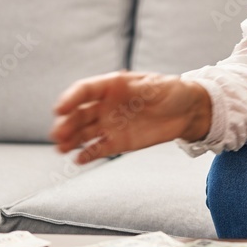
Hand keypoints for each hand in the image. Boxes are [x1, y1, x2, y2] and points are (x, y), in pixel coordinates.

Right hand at [50, 69, 211, 163]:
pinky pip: (98, 149)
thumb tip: (130, 88)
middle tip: (58, 135)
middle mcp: (106, 105)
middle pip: (79, 114)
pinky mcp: (117, 142)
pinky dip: (87, 154)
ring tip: (61, 148)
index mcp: (113, 86)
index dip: (71, 98)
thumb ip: (143, 89)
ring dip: (71, 140)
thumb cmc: (173, 92)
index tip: (60, 109)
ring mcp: (110, 124)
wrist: (187, 112)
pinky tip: (79, 160)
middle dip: (67, 123)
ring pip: (83, 132)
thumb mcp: (160, 86)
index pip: (85, 90)